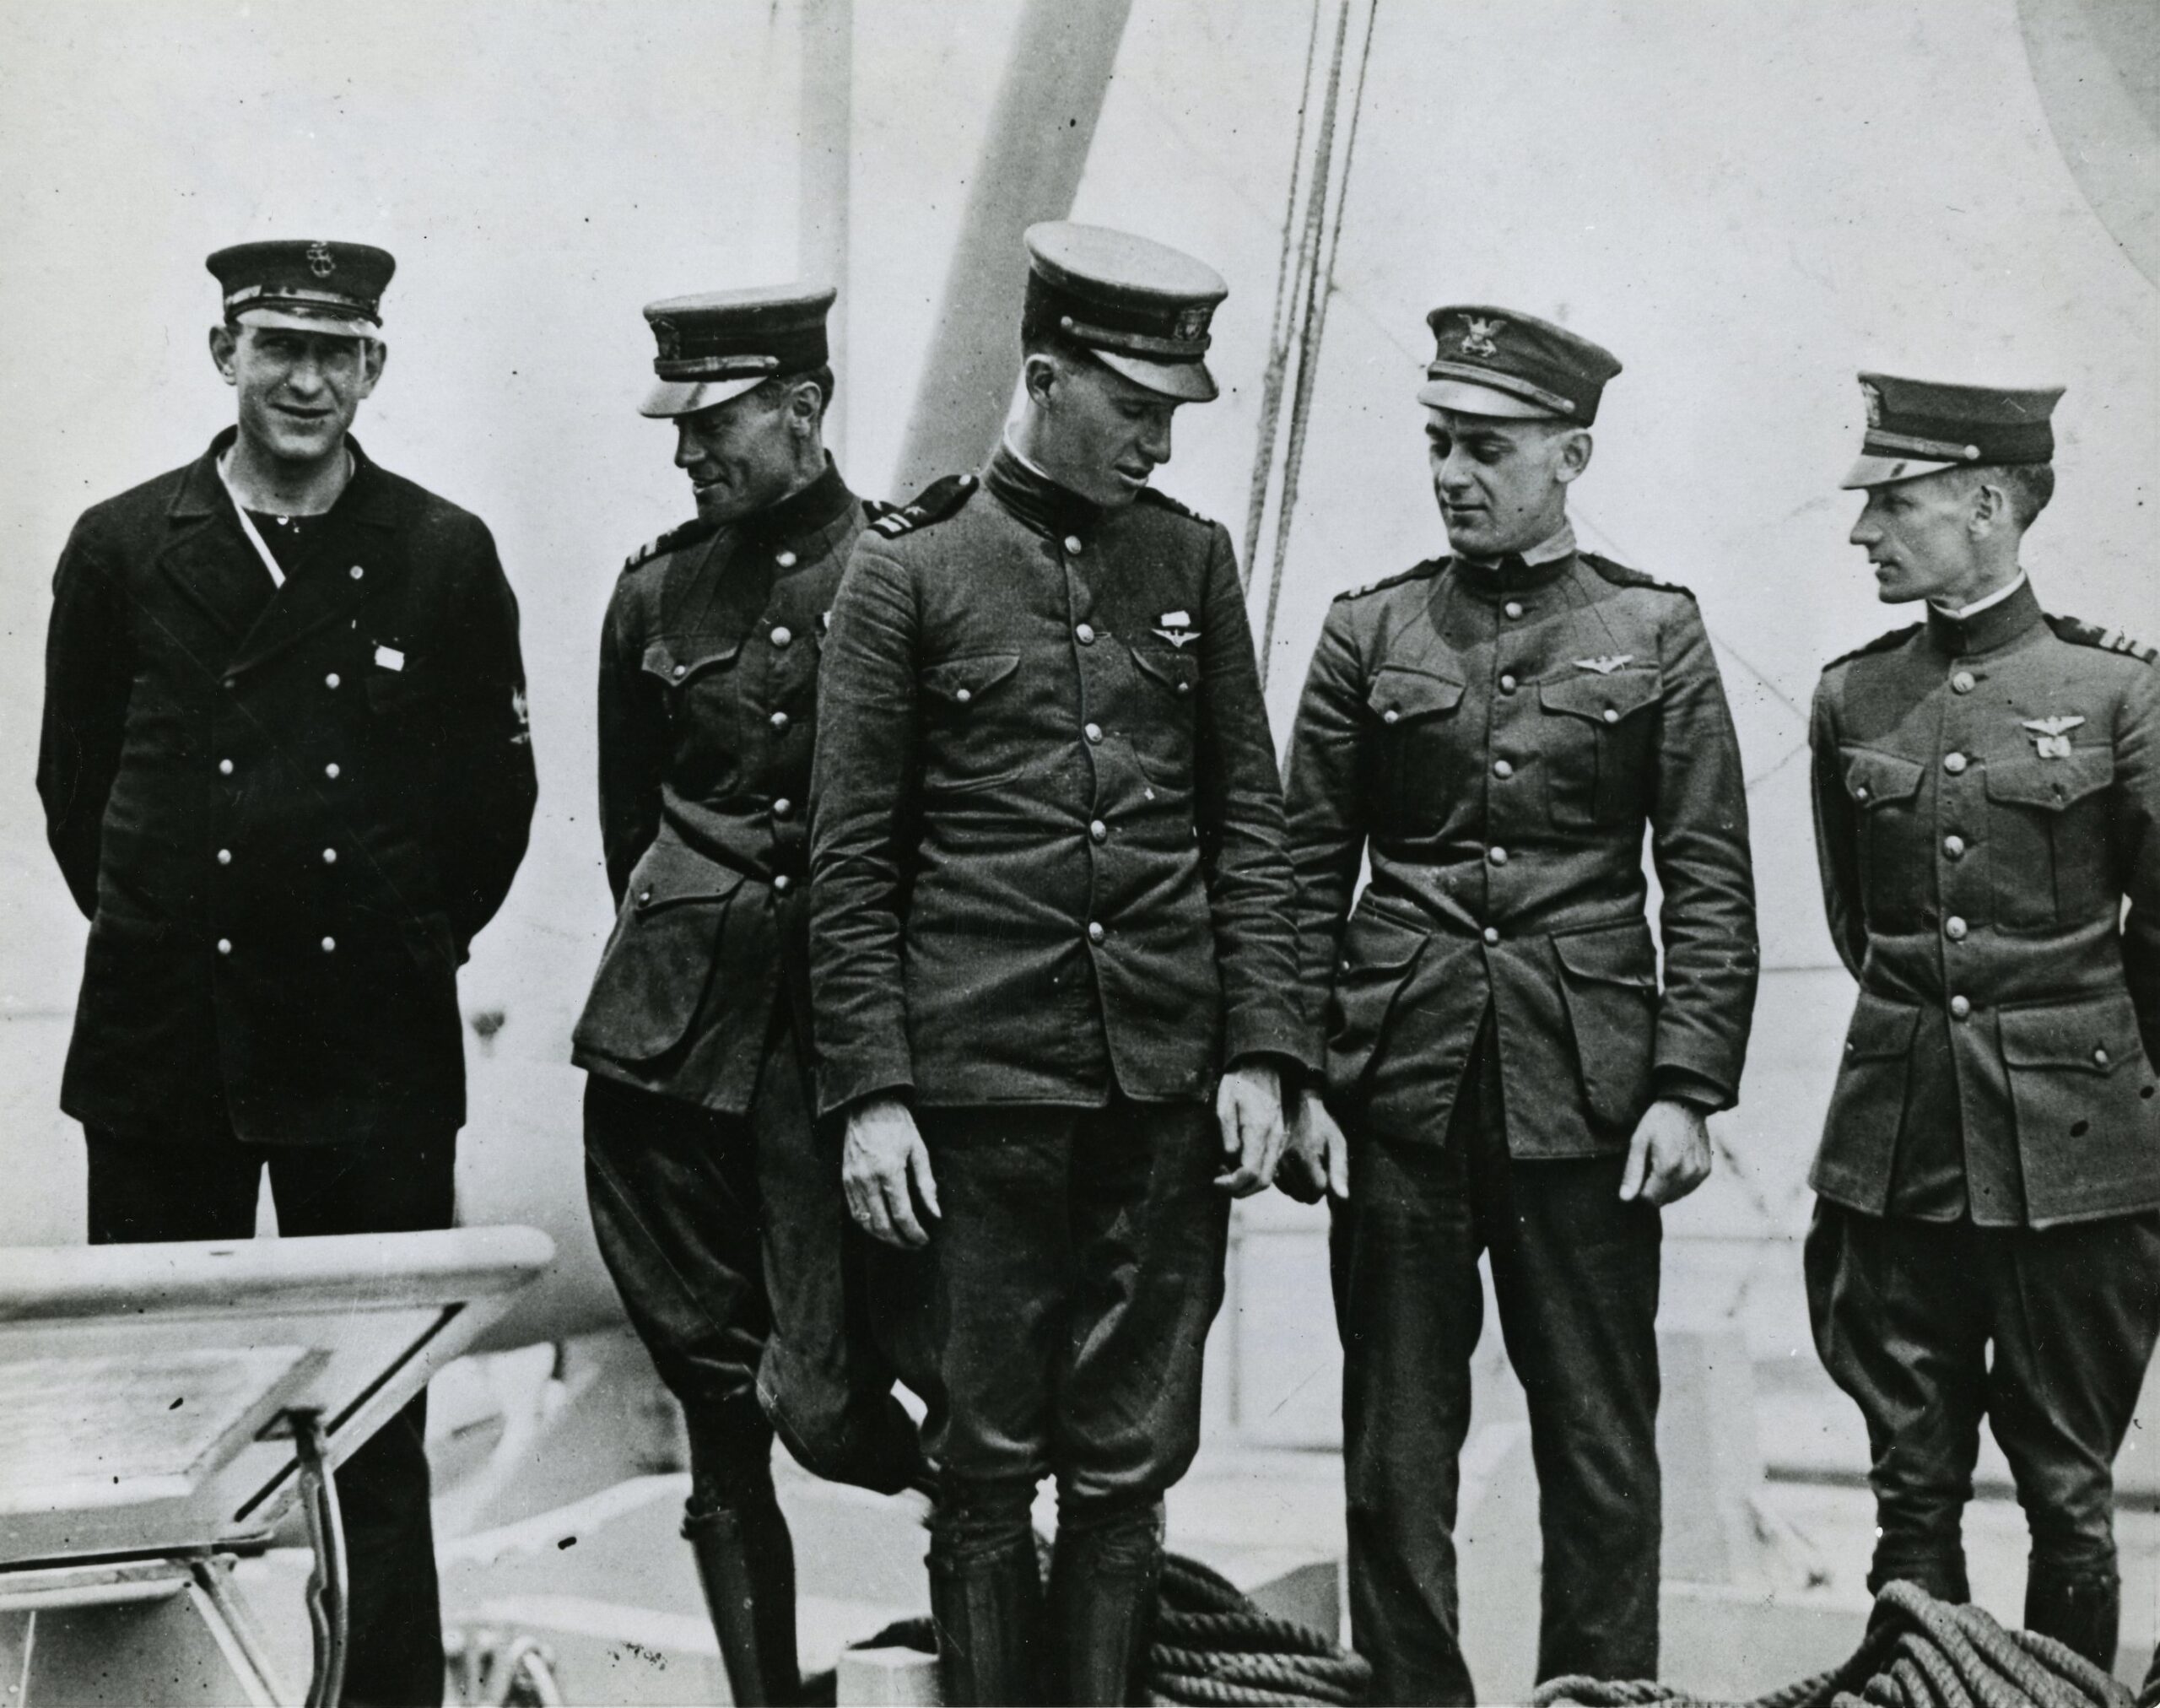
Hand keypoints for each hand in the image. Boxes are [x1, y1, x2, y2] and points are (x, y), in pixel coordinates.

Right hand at [843, 1096, 939, 1247]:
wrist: (868, 1105)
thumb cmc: (898, 1125)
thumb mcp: (919, 1150)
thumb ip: (926, 1184)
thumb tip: (935, 1214)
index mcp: (889, 1170)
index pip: (902, 1214)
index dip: (914, 1233)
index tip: (924, 1240)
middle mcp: (868, 1179)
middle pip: (882, 1225)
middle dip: (899, 1241)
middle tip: (914, 1245)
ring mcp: (853, 1180)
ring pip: (865, 1223)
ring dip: (883, 1237)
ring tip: (899, 1240)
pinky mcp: (845, 1179)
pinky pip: (854, 1211)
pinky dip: (868, 1225)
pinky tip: (881, 1227)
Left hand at [1214, 1062, 1284, 1196]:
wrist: (1262, 1066)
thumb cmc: (1239, 1083)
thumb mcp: (1224, 1104)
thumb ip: (1227, 1134)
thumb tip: (1229, 1160)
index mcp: (1259, 1130)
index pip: (1250, 1172)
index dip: (1231, 1184)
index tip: (1215, 1180)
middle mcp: (1274, 1139)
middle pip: (1262, 1182)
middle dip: (1239, 1191)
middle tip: (1219, 1182)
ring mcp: (1279, 1139)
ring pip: (1268, 1177)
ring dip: (1247, 1184)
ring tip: (1225, 1171)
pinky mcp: (1279, 1139)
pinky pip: (1269, 1166)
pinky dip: (1254, 1173)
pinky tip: (1237, 1162)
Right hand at [1277, 1093, 1350, 1203]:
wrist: (1295, 1105)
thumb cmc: (1321, 1125)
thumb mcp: (1337, 1143)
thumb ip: (1340, 1171)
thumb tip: (1342, 1199)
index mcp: (1303, 1156)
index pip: (1318, 1191)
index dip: (1327, 1183)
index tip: (1327, 1165)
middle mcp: (1284, 1162)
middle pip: (1305, 1197)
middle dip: (1315, 1187)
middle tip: (1318, 1164)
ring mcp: (1273, 1164)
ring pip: (1293, 1194)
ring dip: (1303, 1186)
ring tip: (1307, 1164)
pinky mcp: (1268, 1165)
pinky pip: (1284, 1188)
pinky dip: (1292, 1183)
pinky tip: (1296, 1167)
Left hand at [1618, 1098, 1712, 1206]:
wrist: (1686, 1104)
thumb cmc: (1658, 1120)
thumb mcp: (1638, 1141)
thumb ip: (1632, 1172)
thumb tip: (1625, 1199)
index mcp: (1668, 1168)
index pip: (1649, 1199)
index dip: (1639, 1188)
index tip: (1639, 1170)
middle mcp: (1688, 1174)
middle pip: (1662, 1200)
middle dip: (1652, 1188)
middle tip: (1650, 1163)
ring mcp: (1699, 1174)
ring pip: (1676, 1196)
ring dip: (1665, 1186)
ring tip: (1662, 1160)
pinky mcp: (1706, 1171)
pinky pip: (1688, 1188)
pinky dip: (1678, 1182)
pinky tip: (1674, 1163)